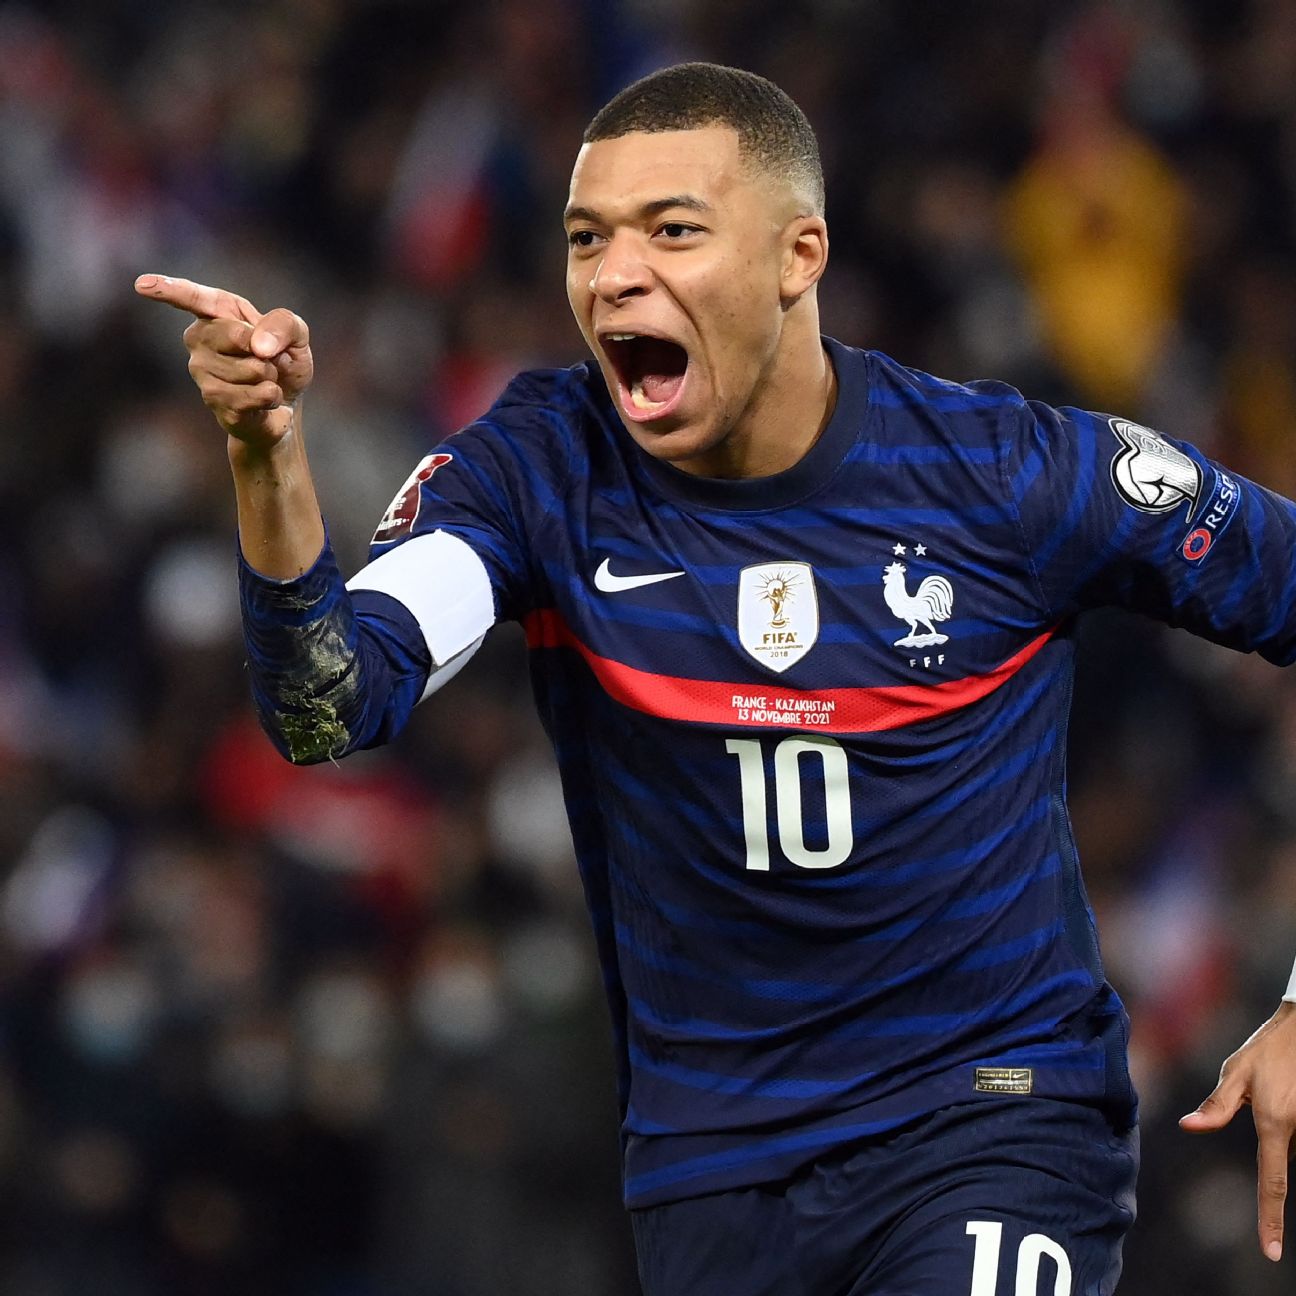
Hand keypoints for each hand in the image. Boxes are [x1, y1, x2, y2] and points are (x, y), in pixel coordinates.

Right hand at [134, 274, 313, 451]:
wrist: (284, 405)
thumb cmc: (284, 362)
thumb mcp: (297, 336)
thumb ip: (284, 325)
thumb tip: (257, 345)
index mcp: (219, 312)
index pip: (194, 298)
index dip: (169, 290)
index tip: (142, 285)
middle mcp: (200, 338)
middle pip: (235, 335)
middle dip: (265, 351)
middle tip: (268, 360)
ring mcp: (202, 370)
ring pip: (249, 369)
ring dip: (270, 377)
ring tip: (265, 380)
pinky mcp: (213, 400)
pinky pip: (252, 396)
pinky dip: (271, 397)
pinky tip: (265, 399)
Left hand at [1180, 1001, 1295, 1261]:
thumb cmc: (1268, 1050)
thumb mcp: (1236, 1072)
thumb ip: (1217, 1105)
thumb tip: (1188, 1126)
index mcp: (1275, 1125)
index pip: (1272, 1183)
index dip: (1270, 1220)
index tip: (1272, 1252)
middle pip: (1281, 1156)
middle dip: (1272, 1133)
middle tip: (1270, 1092)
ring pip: (1292, 1145)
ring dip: (1283, 1127)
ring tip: (1282, 1088)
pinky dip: (1291, 1121)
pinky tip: (1290, 1092)